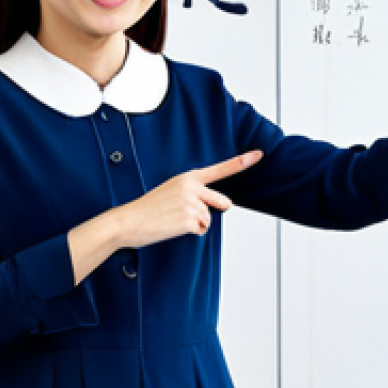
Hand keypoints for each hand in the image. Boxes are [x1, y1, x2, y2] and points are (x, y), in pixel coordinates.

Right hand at [111, 150, 263, 248]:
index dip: (242, 162)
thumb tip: (218, 204)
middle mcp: (192, 187)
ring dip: (196, 224)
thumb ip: (195, 193)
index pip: (220, 169)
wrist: (128, 221)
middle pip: (222, 202)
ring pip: (209, 219)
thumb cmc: (148, 208)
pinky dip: (191, 232)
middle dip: (212, 210)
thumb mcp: (171, 191)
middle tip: (187, 213)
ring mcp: (191, 203)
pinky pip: (202, 229)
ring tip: (173, 220)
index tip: (259, 154)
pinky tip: (173, 227)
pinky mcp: (189, 219)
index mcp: (188, 177)